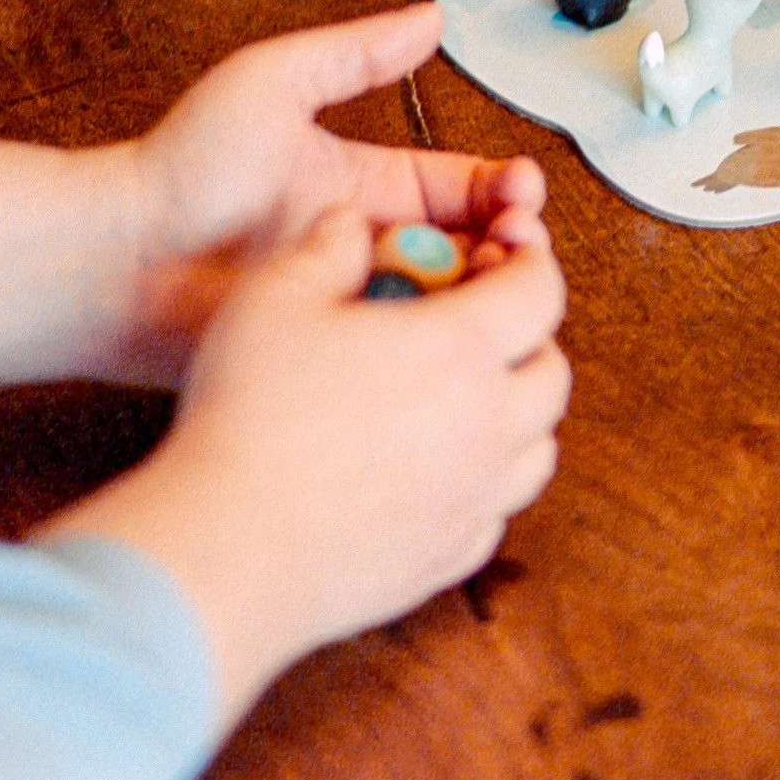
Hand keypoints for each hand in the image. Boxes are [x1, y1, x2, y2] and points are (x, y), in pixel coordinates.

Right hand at [40, 204, 569, 728]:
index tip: (504, 253)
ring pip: (539, 447)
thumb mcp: (276, 296)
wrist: (227, 551)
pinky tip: (436, 466)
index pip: (540, 291)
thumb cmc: (249, 420)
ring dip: (518, 411)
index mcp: (459, 351)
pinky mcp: (449, 556)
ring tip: (462, 394)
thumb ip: (327, 245)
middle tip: (478, 322)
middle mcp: (487, 427)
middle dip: (528, 336)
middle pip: (552, 371)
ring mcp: (474, 499)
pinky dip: (486, 479)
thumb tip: (353, 224)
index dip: (530, 261)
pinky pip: (497, 510)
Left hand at [111, 1, 549, 383]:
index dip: (505, 190)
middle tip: (517, 244)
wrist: (120, 258)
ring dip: (482, 294)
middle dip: (512, 246)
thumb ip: (353, 52)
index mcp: (366, 186)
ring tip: (484, 281)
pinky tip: (444, 329)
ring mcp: (355, 303)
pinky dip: (436, 343)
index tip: (520, 191)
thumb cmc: (180, 169)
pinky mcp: (337, 357)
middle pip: (473, 252)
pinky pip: (405, 354)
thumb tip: (428, 18)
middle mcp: (368, 246)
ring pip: (450, 307)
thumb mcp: (273, 84)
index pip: (464, 188)